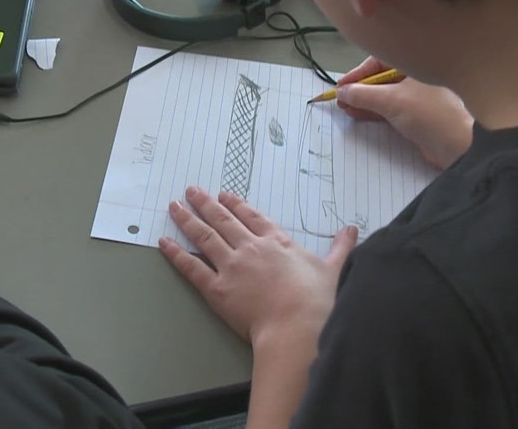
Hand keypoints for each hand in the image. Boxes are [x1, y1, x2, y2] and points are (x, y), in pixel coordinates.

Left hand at [159, 187, 356, 344]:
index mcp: (277, 242)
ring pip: (204, 236)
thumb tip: (352, 229)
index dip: (236, 205)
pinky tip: (164, 242)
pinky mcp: (217, 288)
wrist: (297, 326)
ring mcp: (231, 266)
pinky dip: (176, 253)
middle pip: (223, 220)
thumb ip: (341, 247)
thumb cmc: (317, 300)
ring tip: (174, 207)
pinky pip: (191, 266)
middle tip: (191, 191)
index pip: (252, 217)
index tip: (225, 195)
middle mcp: (251, 247)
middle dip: (206, 203)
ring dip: (187, 219)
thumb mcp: (334, 268)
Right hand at [336, 56, 473, 169]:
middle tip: (341, 98)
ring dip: (364, 101)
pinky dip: (375, 110)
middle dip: (359, 88)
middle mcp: (419, 75)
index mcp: (418, 62)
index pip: (381, 60)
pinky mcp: (418, 114)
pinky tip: (358, 114)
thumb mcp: (391, 100)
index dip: (359, 73)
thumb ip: (363, 94)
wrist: (458, 145)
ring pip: (385, 94)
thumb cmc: (428, 113)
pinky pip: (391, 108)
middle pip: (382, 77)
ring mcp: (419, 95)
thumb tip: (342, 91)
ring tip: (345, 108)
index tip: (341, 85)